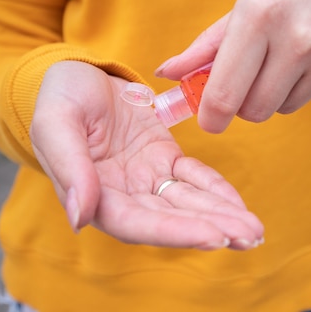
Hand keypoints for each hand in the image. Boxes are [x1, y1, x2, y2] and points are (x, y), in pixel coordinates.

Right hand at [30, 61, 263, 249]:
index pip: (136, 223)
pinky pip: (194, 177)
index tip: (214, 237)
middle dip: (211, 229)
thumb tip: (80, 218)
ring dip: (221, 216)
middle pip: (170, 220)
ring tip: (254, 229)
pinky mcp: (165, 158)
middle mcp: (124, 194)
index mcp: (94, 194)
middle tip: (250, 237)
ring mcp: (147, 178)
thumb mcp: (56, 124)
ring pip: (187, 202)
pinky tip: (239, 205)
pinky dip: (217, 190)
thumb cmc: (60, 98)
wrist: (80, 74)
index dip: (175, 232)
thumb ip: (70, 169)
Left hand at [155, 0, 310, 132]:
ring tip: (292, 52)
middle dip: (245, 102)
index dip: (211, 116)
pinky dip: (310, 82)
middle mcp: (297, 39)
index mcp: (259, 14)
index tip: (209, 119)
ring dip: (279, 91)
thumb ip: (208, 44)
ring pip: (285, 106)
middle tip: (251, 77)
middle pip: (254, 111)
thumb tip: (167, 74)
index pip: (224, 93)